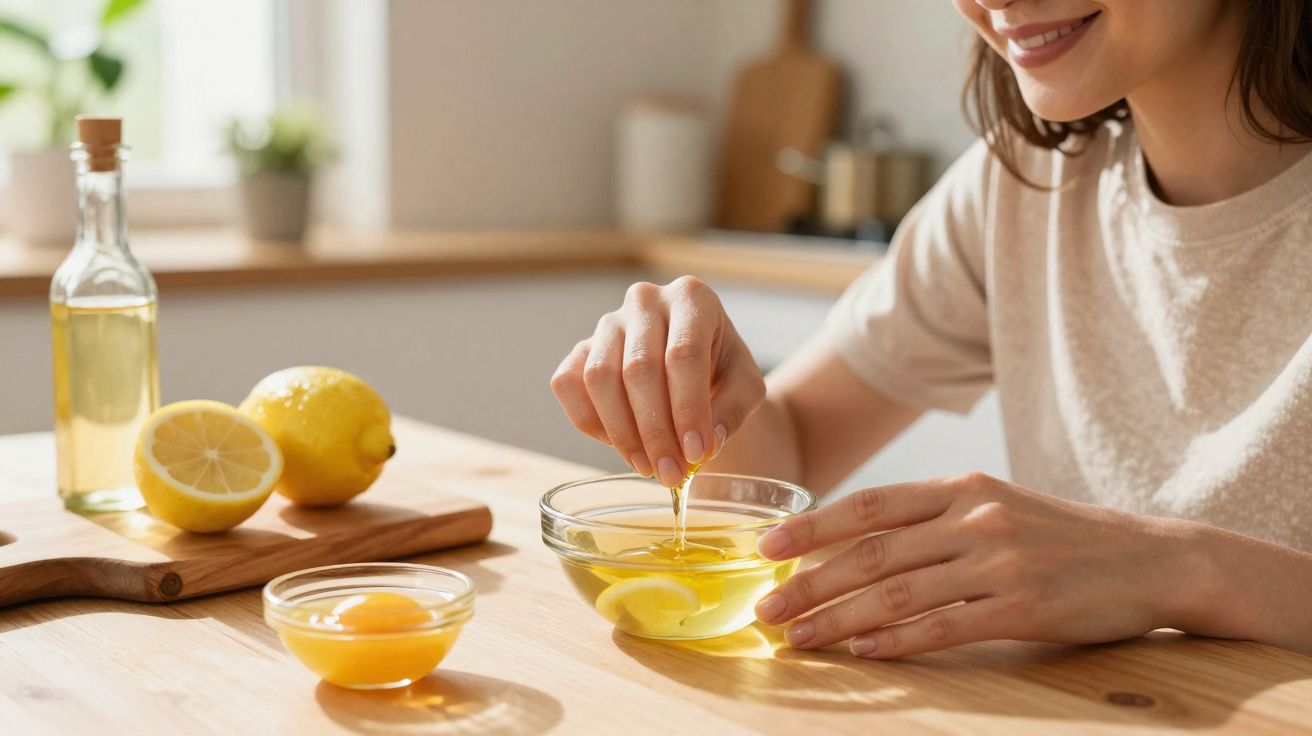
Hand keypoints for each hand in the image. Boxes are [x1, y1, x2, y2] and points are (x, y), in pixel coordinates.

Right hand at [551, 277, 765, 486]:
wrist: (693, 359)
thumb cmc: (721, 367)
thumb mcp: (745, 384)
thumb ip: (734, 409)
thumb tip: (707, 442)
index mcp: (692, 298)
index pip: (683, 354)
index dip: (688, 408)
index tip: (697, 453)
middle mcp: (645, 301)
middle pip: (639, 369)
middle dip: (655, 431)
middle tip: (671, 474)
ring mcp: (607, 322)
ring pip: (599, 378)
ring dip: (622, 433)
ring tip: (648, 467)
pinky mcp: (581, 347)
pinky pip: (567, 384)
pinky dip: (589, 421)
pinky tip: (618, 444)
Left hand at [753, 473, 1202, 657]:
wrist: (1150, 559)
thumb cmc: (1059, 536)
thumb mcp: (995, 506)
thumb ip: (932, 519)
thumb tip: (855, 540)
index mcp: (961, 490)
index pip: (869, 506)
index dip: (812, 528)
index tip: (767, 550)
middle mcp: (974, 518)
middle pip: (871, 552)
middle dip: (810, 583)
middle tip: (767, 610)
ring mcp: (999, 561)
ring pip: (897, 592)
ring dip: (839, 619)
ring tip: (799, 639)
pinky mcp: (1023, 606)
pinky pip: (943, 626)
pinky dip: (896, 641)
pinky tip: (862, 651)